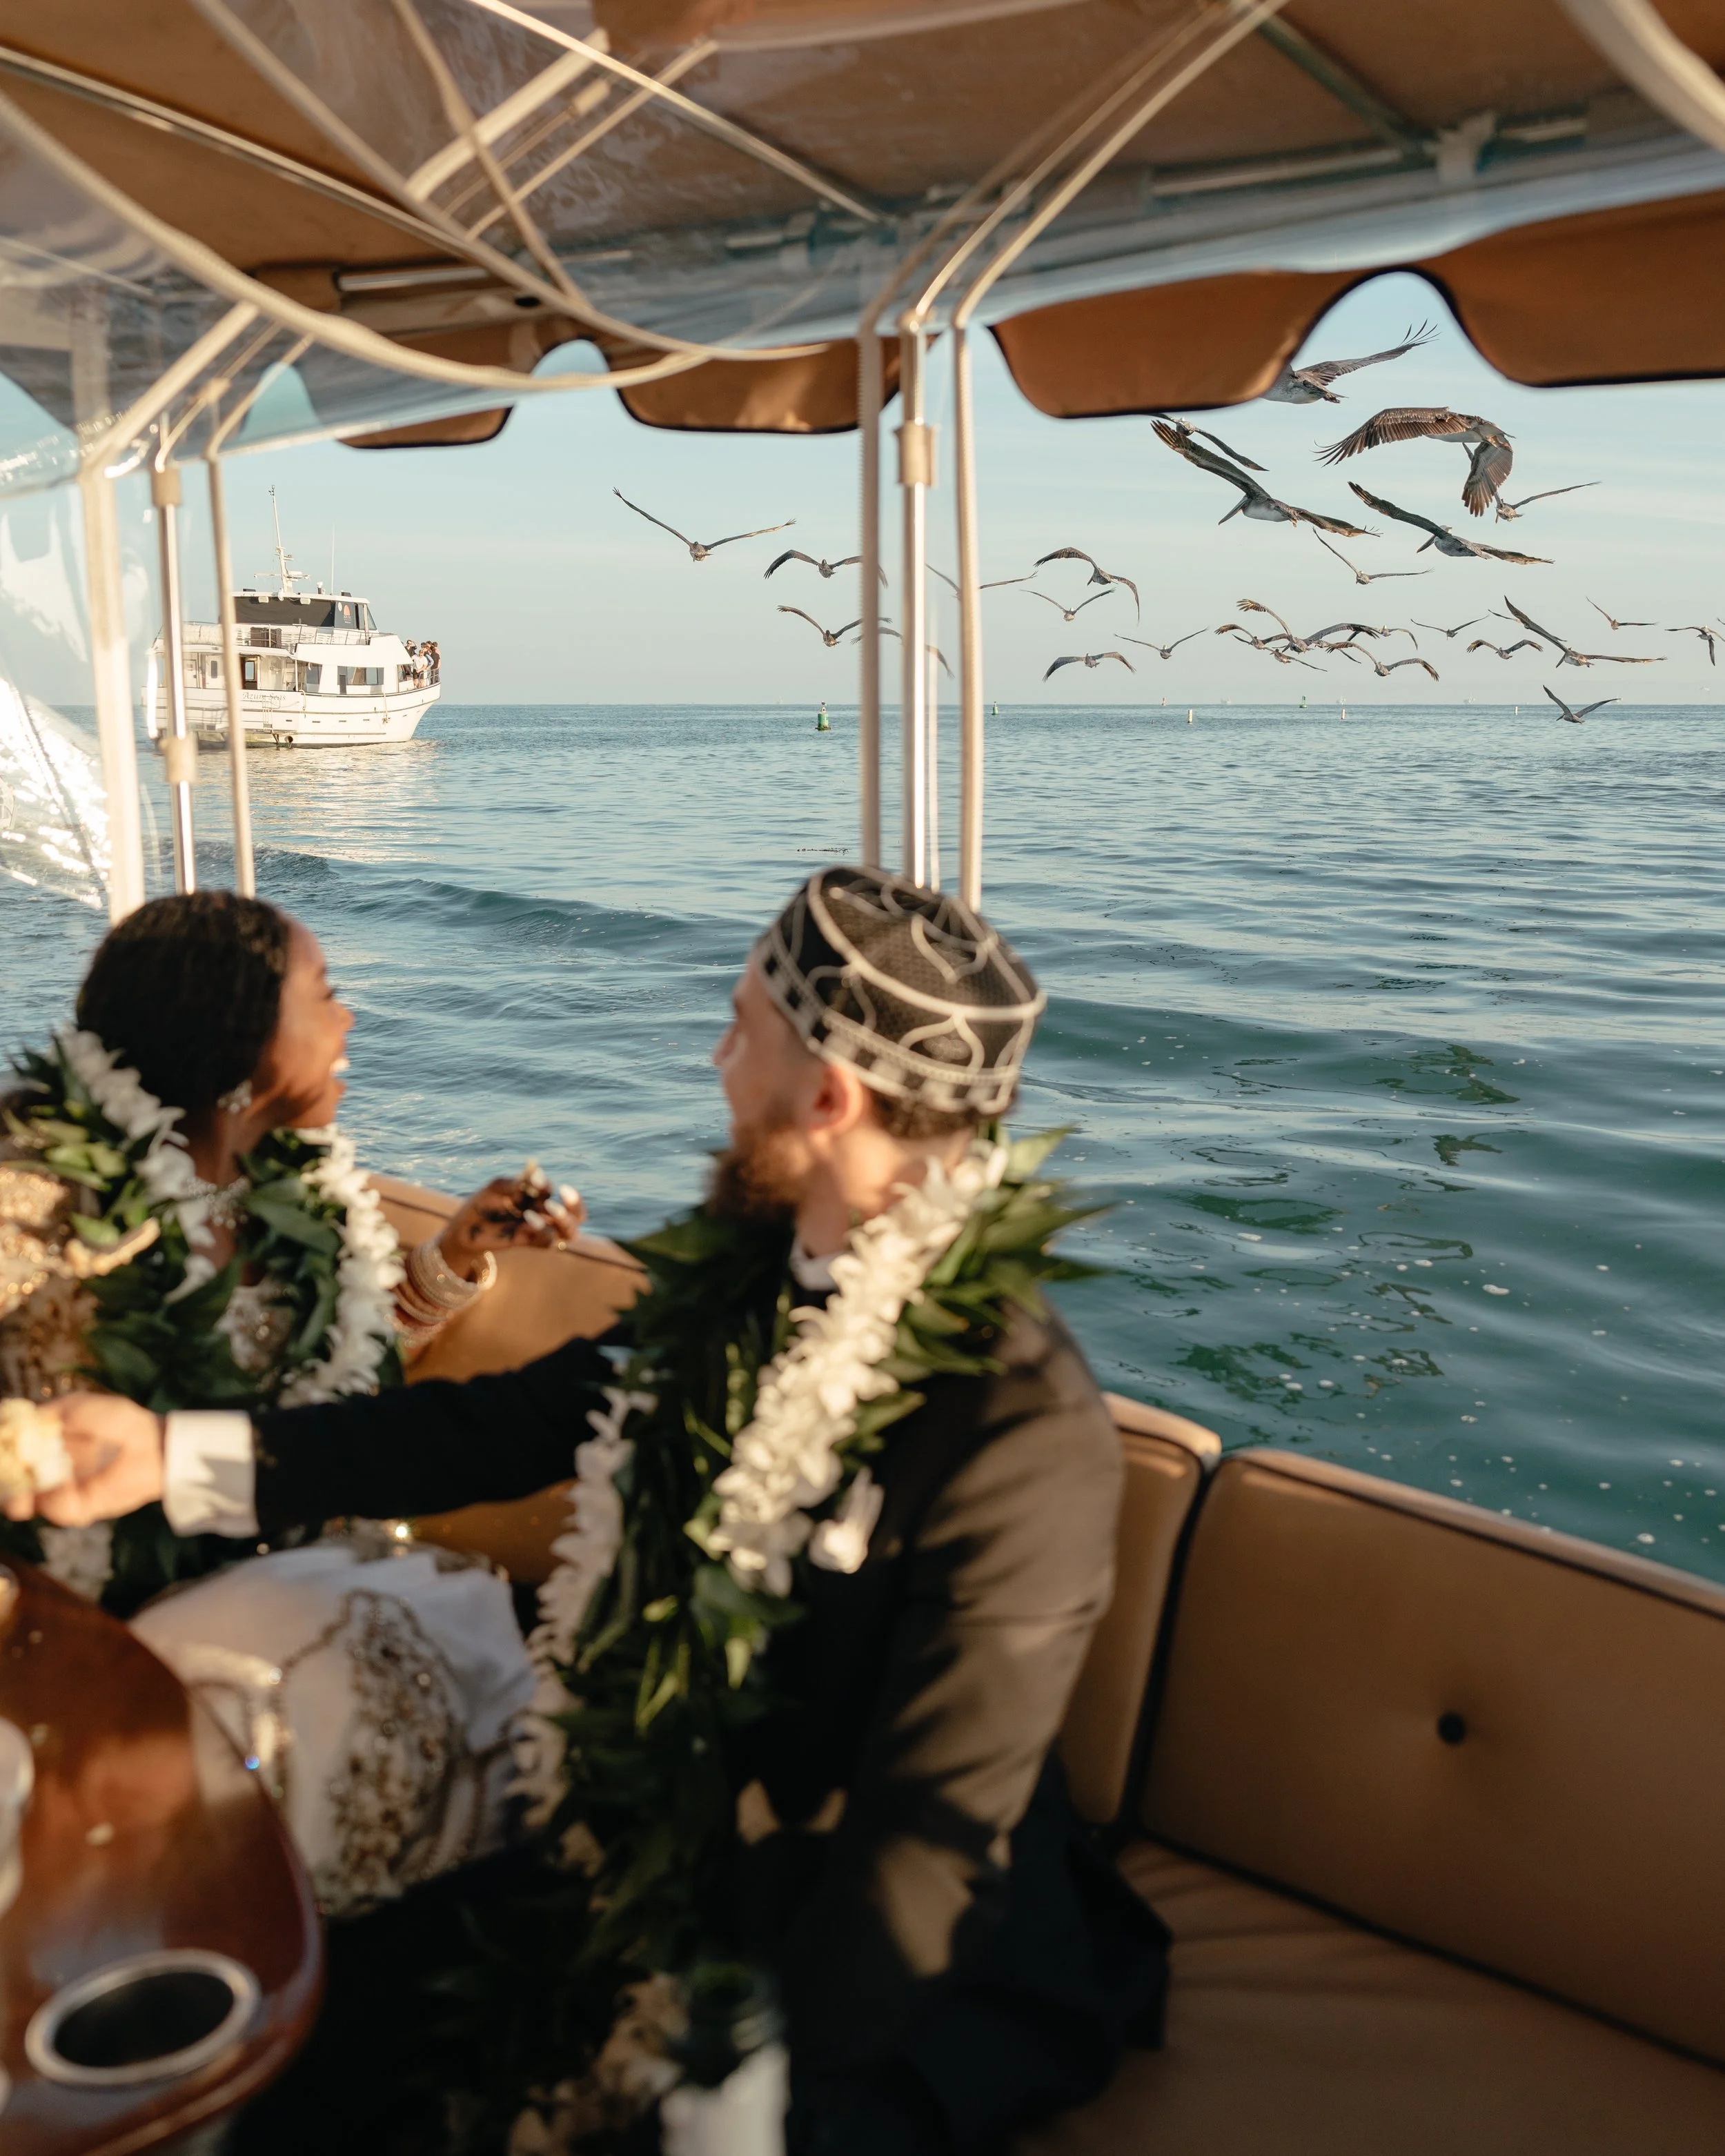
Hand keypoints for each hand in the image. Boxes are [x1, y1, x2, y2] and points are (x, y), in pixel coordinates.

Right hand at [1, 1393, 165, 1524]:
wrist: (152, 1444)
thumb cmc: (118, 1420)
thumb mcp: (77, 1406)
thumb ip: (45, 1414)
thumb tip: (11, 1421)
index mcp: (42, 1444)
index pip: (8, 1455)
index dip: (0, 1457)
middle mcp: (46, 1470)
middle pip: (9, 1485)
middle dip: (3, 1486)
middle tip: (4, 1483)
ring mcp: (60, 1491)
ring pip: (25, 1504)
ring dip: (19, 1499)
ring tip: (21, 1497)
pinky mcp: (79, 1508)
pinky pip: (58, 1510)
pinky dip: (56, 1501)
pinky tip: (64, 1488)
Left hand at [438, 1166, 585, 1278]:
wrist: (464, 1229)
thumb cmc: (481, 1205)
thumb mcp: (494, 1188)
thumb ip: (513, 1182)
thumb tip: (532, 1173)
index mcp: (539, 1197)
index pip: (561, 1193)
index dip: (553, 1186)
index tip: (536, 1179)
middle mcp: (543, 1214)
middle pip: (576, 1215)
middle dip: (575, 1206)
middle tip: (562, 1193)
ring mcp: (537, 1230)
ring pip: (568, 1232)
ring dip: (563, 1219)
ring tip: (549, 1207)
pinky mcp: (528, 1242)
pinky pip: (547, 1240)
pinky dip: (542, 1229)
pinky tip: (528, 1219)